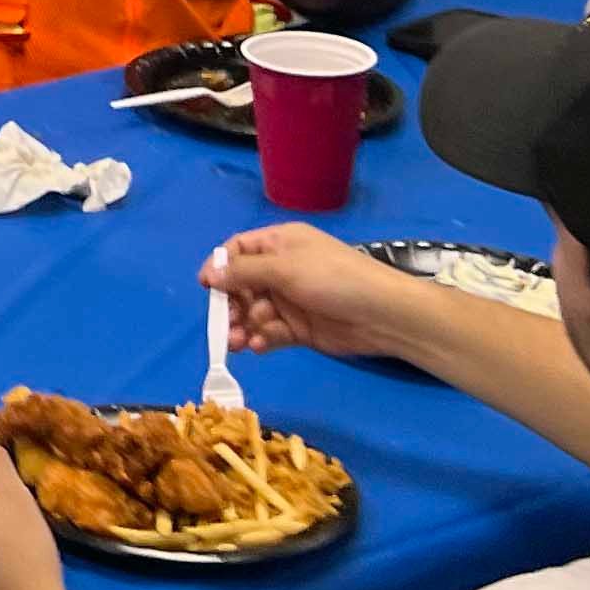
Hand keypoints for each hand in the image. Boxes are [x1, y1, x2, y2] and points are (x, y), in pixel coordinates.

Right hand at [209, 223, 438, 363]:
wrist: (382, 314)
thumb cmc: (333, 279)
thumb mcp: (285, 268)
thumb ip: (243, 272)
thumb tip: (209, 274)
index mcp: (279, 244)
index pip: (238, 250)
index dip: (220, 267)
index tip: (207, 288)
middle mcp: (282, 270)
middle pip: (241, 285)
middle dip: (231, 305)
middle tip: (224, 325)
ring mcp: (290, 300)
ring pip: (253, 313)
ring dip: (243, 327)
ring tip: (239, 342)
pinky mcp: (299, 328)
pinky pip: (270, 332)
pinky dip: (261, 339)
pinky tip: (259, 345)